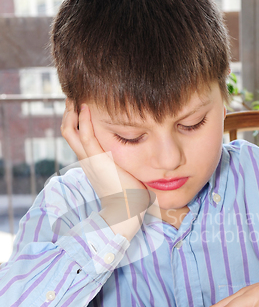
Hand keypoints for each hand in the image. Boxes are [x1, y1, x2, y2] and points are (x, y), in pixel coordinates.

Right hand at [61, 99, 151, 221]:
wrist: (127, 211)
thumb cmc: (131, 195)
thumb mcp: (125, 172)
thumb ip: (126, 160)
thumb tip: (143, 153)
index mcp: (91, 161)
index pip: (77, 135)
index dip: (77, 120)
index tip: (83, 104)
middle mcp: (86, 159)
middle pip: (68, 130)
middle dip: (70, 111)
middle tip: (76, 95)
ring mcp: (89, 160)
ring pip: (70, 131)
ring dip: (72, 112)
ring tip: (78, 96)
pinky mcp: (97, 161)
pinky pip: (85, 137)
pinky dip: (84, 121)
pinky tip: (87, 107)